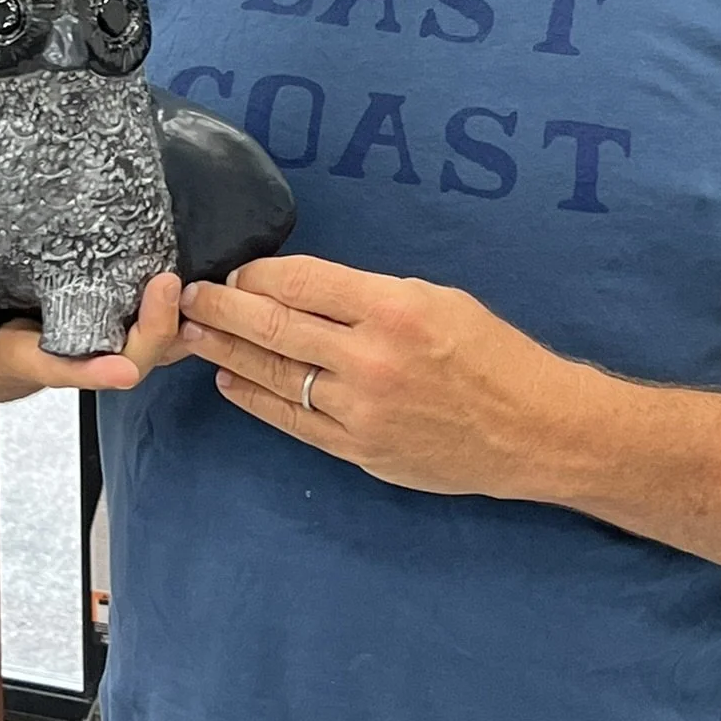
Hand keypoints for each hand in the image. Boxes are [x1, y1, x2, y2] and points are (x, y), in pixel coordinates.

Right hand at [0, 242, 185, 406]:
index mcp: (9, 355)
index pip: (51, 368)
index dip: (86, 371)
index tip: (122, 370)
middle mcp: (57, 356)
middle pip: (115, 363)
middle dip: (147, 337)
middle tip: (167, 284)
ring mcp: (86, 344)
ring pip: (142, 348)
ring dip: (173, 325)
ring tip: (199, 282)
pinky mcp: (105, 325)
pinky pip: (149, 327)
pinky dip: (177, 315)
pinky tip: (205, 284)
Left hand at [177, 255, 573, 497]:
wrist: (532, 429)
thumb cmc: (493, 355)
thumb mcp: (438, 298)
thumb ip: (370, 295)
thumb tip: (305, 289)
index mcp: (393, 309)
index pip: (302, 281)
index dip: (258, 273)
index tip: (237, 269)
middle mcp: (370, 358)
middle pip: (274, 326)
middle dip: (222, 307)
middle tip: (188, 295)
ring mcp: (361, 410)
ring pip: (274, 375)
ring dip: (226, 352)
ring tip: (193, 333)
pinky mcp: (359, 450)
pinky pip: (292, 420)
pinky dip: (255, 399)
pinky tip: (231, 381)